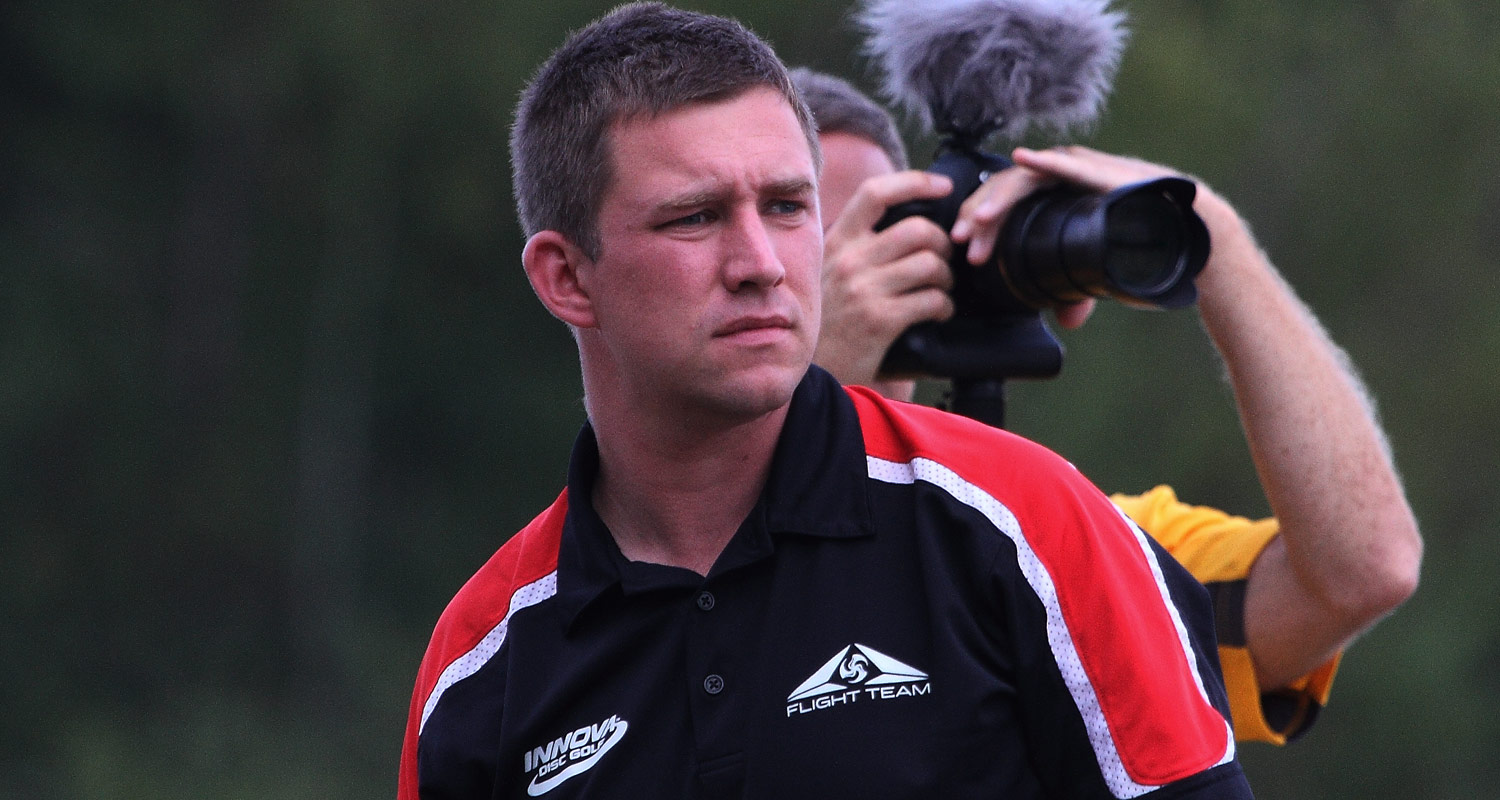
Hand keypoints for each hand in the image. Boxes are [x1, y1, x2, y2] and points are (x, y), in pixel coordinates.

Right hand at [815, 170, 955, 386]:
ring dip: (946, 277)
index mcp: (836, 243)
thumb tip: (907, 230)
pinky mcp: (879, 320)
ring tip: (942, 289)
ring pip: (929, 263)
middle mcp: (848, 260)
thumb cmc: (827, 324)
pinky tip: (938, 313)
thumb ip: (856, 251)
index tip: (943, 186)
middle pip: (917, 228)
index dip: (915, 182)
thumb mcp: (827, 276)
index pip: (875, 193)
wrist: (812, 371)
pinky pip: (931, 300)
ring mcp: (862, 290)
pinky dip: (944, 306)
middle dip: (943, 243)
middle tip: (945, 259)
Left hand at [949, 145, 1249, 328]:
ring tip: (979, 223)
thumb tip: (1064, 320)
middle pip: (1007, 192)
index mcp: (1055, 202)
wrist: (1189, 241)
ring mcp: (1080, 172)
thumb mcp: (1100, 273)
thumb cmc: (1146, 251)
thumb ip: (1077, 294)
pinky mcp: (1100, 171)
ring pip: (1026, 179)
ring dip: (999, 200)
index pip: (1006, 207)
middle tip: (960, 242)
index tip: (963, 250)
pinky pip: (1065, 163)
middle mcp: (1062, 182)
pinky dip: (1042, 162)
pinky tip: (1022, 162)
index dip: (982, 225)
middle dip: (979, 216)